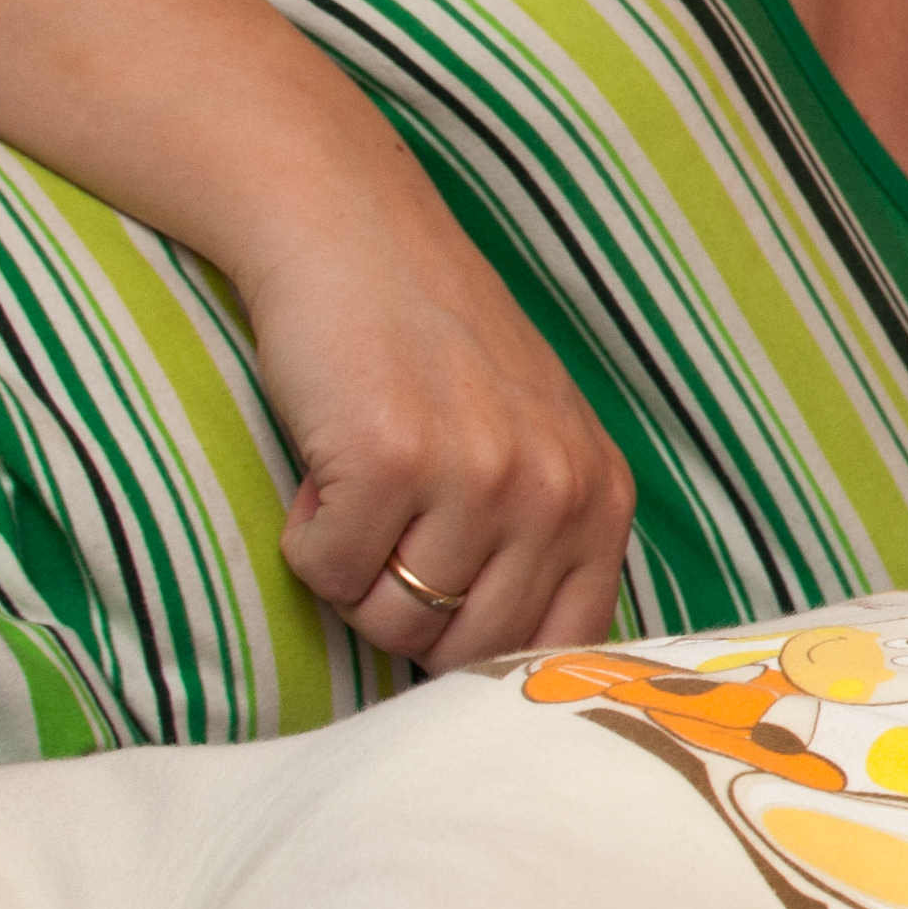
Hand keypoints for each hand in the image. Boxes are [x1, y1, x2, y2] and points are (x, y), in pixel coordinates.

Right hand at [240, 200, 634, 672]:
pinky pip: (328, 574)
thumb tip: (513, 674)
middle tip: (390, 527)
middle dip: (407, 612)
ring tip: (364, 484)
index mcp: (601, 498)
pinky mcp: (392, 461)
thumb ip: (546, 545)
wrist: (353, 234)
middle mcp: (555, 492)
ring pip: (392, 620)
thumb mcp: (535, 443)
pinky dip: (306, 537)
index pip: (561, 648)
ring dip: (353, 572)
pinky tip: (327, 464)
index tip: (444, 618)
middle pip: (465, 649)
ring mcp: (479, 476)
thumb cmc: (433, 350)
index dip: (485, 652)